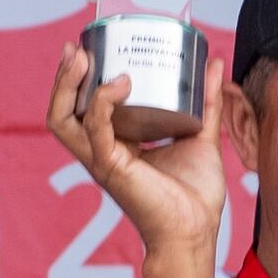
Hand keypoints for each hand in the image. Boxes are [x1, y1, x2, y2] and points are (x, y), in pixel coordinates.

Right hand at [47, 36, 231, 267]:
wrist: (195, 231)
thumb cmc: (194, 196)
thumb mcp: (201, 136)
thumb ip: (206, 101)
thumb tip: (215, 64)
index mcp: (116, 143)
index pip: (83, 106)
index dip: (80, 78)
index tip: (90, 47)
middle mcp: (101, 149)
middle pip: (63, 109)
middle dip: (63, 77)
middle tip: (77, 49)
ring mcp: (102, 159)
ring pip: (62, 120)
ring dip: (66, 86)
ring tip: (82, 59)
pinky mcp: (112, 167)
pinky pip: (95, 130)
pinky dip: (102, 104)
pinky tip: (119, 84)